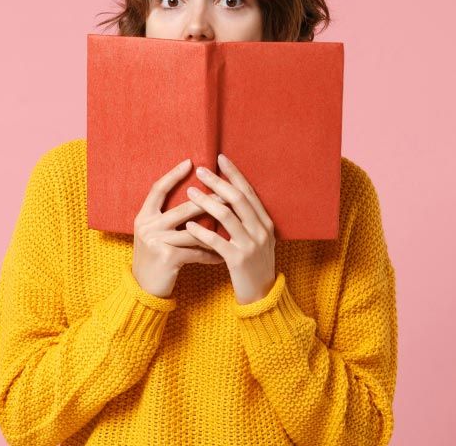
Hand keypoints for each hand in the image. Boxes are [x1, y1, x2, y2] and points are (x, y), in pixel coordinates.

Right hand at [132, 158, 225, 298]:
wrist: (142, 289)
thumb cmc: (154, 258)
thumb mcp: (154, 234)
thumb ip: (166, 217)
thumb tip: (195, 197)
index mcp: (144, 216)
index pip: (158, 189)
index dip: (173, 175)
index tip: (190, 162)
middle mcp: (147, 226)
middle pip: (183, 208)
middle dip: (208, 201)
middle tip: (227, 194)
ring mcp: (156, 241)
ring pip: (194, 231)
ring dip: (216, 231)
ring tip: (233, 226)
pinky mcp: (167, 257)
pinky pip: (196, 252)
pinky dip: (211, 254)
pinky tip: (223, 256)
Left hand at [184, 153, 276, 304]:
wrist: (262, 297)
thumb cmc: (253, 265)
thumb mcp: (258, 239)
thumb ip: (247, 220)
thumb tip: (229, 195)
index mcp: (266, 222)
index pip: (249, 192)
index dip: (235, 174)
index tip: (220, 158)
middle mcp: (261, 230)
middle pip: (238, 199)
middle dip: (219, 182)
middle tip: (201, 170)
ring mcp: (251, 245)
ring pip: (227, 217)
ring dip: (207, 202)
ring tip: (190, 192)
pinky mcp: (239, 260)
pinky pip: (217, 242)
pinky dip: (202, 232)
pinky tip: (189, 225)